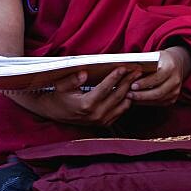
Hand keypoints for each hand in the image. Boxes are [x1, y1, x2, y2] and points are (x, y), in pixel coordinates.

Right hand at [14, 67, 137, 125]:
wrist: (53, 113)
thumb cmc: (57, 97)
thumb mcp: (61, 86)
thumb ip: (72, 80)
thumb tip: (84, 73)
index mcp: (86, 105)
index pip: (105, 88)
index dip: (115, 77)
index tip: (124, 67)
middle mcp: (95, 115)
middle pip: (118, 95)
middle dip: (128, 81)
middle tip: (137, 70)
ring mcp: (100, 121)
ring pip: (122, 104)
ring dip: (130, 90)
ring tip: (137, 78)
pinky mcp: (104, 123)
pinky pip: (120, 111)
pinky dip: (127, 100)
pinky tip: (131, 90)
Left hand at [126, 46, 190, 105]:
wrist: (177, 63)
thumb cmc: (161, 59)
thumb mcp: (154, 56)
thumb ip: (143, 63)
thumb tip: (125, 69)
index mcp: (171, 67)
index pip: (157, 78)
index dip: (144, 83)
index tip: (132, 85)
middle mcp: (176, 80)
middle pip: (158, 92)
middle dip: (141, 95)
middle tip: (128, 94)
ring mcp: (175, 90)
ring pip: (157, 100)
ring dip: (142, 100)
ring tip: (130, 98)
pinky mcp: (173, 98)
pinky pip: (158, 103)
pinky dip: (146, 102)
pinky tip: (137, 100)